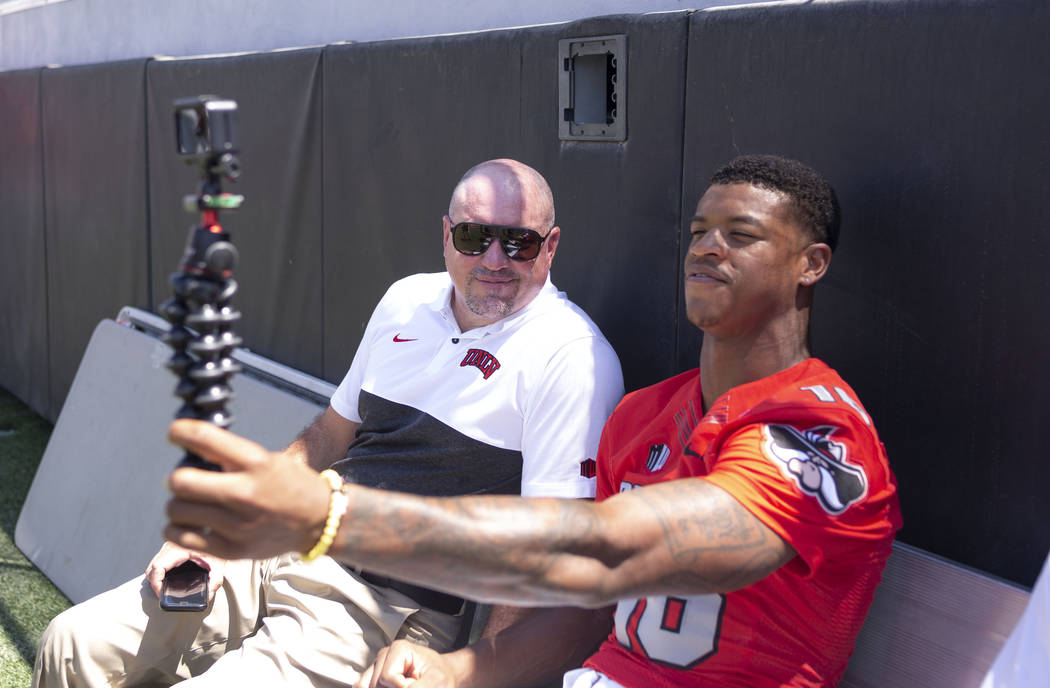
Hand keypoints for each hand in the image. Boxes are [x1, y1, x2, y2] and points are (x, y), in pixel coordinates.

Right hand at [145, 540, 226, 601]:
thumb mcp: (219, 564)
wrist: (216, 534)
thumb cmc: (216, 548)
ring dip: (156, 578)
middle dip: (155, 583)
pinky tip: (166, 580)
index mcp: (179, 549)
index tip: (162, 593)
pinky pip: (157, 563)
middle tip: (163, 594)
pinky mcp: (168, 549)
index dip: (156, 583)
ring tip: (164, 589)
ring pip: (153, 566)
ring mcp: (168, 547)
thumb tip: (207, 596)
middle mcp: (170, 546)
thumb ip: (215, 581)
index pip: (158, 567)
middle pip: (152, 568)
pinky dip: (159, 573)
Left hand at [164, 419, 331, 560]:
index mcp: (256, 463)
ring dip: (178, 504)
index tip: (175, 434)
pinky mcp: (232, 550)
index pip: (203, 438)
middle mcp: (244, 493)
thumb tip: (194, 450)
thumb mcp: (270, 460)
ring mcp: (237, 525)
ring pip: (176, 510)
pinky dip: (178, 529)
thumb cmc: (293, 486)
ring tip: (190, 504)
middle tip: (184, 479)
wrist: (320, 522)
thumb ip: (233, 457)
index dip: (179, 432)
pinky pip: (182, 538)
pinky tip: (190, 523)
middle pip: (180, 481)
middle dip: (177, 477)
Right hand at [356, 640, 457, 687]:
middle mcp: (384, 655)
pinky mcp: (373, 677)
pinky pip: (362, 687)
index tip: (418, 681)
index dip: (403, 687)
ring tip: (403, 685)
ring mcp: (377, 666)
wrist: (441, 677)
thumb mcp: (437, 681)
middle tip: (412, 683)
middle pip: (375, 685)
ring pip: (367, 687)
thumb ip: (417, 687)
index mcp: (399, 649)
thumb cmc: (441, 677)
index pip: (386, 678)